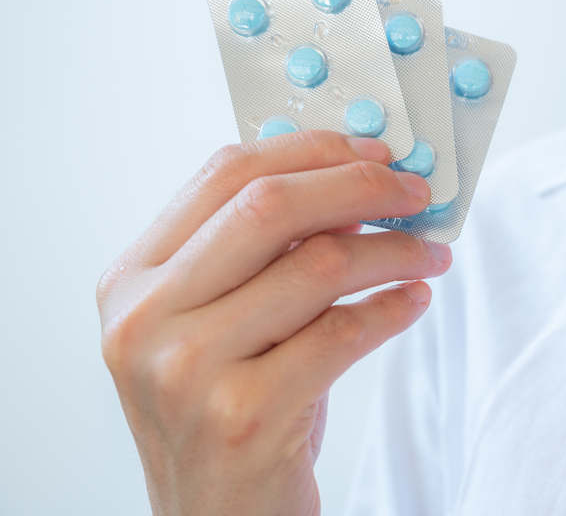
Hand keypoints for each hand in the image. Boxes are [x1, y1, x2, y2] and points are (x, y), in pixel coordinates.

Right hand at [96, 131, 450, 515]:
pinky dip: (392, 308)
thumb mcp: (225, 324)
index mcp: (134, 280)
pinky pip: (341, 334)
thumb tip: (355, 187)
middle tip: (415, 192)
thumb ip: (266, 255)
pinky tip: (414, 302)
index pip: (225, 174)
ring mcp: (187, 370)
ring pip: (318, 265)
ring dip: (393, 251)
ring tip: (429, 255)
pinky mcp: (242, 417)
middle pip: (270, 206)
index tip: (372, 152)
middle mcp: (146, 319)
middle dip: (359, 186)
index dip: (311, 151)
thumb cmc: (229, 412)